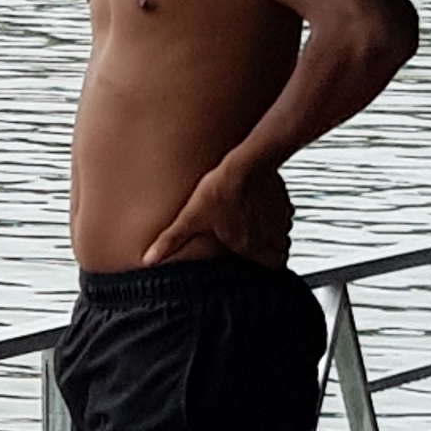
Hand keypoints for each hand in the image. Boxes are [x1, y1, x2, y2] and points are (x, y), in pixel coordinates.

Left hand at [142, 159, 292, 269]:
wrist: (247, 160)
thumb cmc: (220, 190)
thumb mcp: (191, 217)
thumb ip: (171, 241)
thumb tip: (148, 259)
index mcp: (253, 248)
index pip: (270, 270)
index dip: (261, 269)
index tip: (250, 264)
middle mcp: (272, 237)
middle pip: (277, 255)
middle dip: (265, 254)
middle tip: (248, 246)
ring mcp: (280, 219)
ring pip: (280, 236)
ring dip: (268, 234)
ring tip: (249, 227)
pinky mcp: (283, 201)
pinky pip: (282, 215)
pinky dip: (272, 215)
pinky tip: (255, 206)